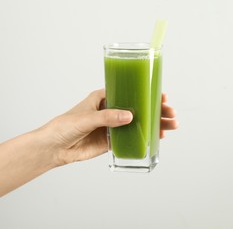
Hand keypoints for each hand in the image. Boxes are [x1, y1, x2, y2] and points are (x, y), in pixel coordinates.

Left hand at [41, 89, 177, 165]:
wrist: (54, 148)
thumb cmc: (64, 126)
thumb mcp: (87, 118)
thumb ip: (107, 117)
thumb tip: (130, 116)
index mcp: (105, 97)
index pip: (130, 92)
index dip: (147, 93)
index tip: (161, 95)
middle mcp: (112, 110)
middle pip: (139, 108)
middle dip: (156, 110)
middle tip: (170, 113)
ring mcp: (114, 125)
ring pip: (139, 123)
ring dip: (154, 124)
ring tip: (170, 126)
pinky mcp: (113, 140)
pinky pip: (132, 137)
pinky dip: (145, 137)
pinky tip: (157, 137)